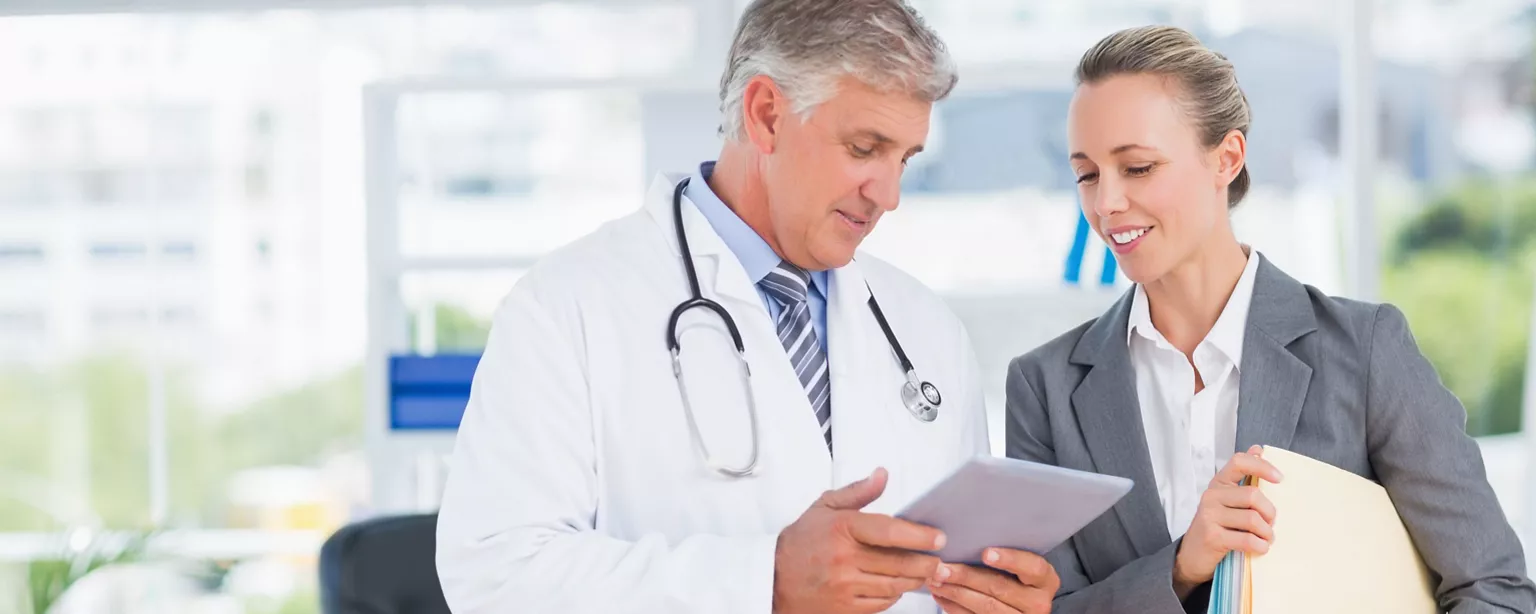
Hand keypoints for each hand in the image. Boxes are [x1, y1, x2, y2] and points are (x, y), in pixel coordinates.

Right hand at [773, 467, 946, 613]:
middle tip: (939, 558)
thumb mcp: (824, 508)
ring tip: (924, 571)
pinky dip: (895, 595)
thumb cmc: (800, 543)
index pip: (889, 531)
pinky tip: (898, 585)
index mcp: (841, 529)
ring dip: (914, 579)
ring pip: (894, 585)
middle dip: (926, 562)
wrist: (773, 579)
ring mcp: (845, 586)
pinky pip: (882, 603)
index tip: (938, 537)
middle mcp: (843, 559)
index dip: (919, 535)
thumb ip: (857, 492)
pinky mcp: (846, 607)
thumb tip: (882, 476)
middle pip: (899, 563)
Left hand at [928, 548, 1057, 613]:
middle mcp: (1037, 602)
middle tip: (942, 567)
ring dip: (955, 592)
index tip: (986, 553)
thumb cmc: (1017, 577)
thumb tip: (969, 534)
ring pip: (985, 606)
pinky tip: (941, 594)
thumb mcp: (1021, 566)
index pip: (1033, 567)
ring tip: (935, 579)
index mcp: (1045, 580)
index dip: (1010, 559)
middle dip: (967, 576)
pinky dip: (954, 607)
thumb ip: (1004, 552)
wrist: (1020, 607)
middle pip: (1000, 587)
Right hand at [1173, 445, 1282, 598]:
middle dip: (1270, 512)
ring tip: (1266, 538)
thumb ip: (1243, 476)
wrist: (1192, 555)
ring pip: (1252, 519)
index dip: (1262, 466)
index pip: (1239, 462)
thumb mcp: (1227, 499)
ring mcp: (1209, 516)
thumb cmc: (1216, 525)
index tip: (1280, 479)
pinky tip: (1260, 548)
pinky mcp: (1212, 537)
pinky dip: (1260, 546)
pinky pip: (1247, 539)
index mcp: (1218, 483)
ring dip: (1267, 532)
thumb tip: (1258, 449)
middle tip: (1271, 524)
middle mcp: (1211, 496)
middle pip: (1252, 495)